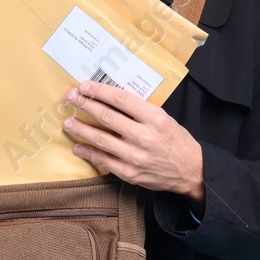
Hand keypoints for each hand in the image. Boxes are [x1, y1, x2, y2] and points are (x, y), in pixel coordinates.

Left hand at [62, 81, 204, 212]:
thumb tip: (111, 99)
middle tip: (70, 97)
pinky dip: (88, 152)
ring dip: (81, 129)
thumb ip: (140, 110)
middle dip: (85, 105)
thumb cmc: (176, 141)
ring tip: (68, 122)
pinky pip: (103, 160)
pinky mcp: (129, 173)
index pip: (121, 100)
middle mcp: (143, 136)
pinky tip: (78, 146)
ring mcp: (135, 156)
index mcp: (154, 118)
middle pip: (107, 117)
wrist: (191, 171)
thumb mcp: (164, 119)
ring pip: (100, 139)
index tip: (85, 86)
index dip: (100, 91)